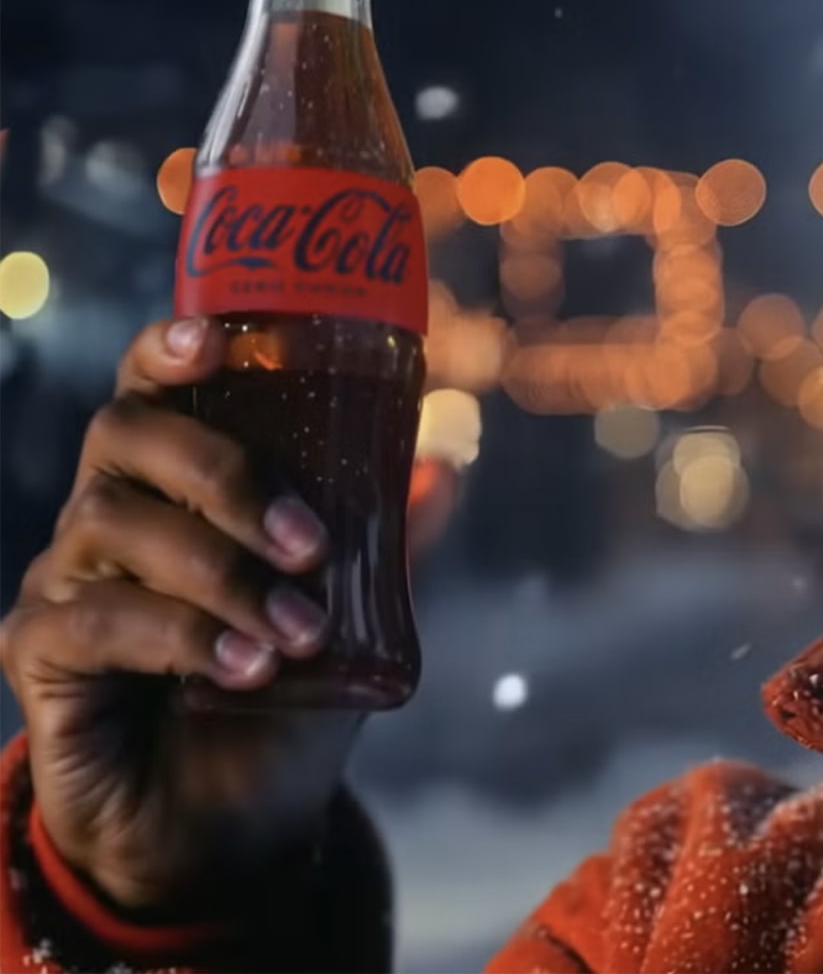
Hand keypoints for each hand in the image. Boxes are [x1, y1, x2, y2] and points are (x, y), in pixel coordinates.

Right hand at [0, 317, 361, 913]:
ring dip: (224, 575)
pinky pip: (96, 621)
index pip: (154, 392)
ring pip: (118, 526)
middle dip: (226, 475)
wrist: (232, 824)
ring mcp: (68, 579)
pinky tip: (243, 670)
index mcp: (178, 488)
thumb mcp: (351, 618)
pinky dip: (182, 638)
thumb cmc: (285, 701)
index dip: (170, 351)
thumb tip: (440, 468)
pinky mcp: (40, 652)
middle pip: (127, 436)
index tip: (215, 340)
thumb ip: (383, 544)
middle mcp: (111, 515)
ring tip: (297, 634)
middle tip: (309, 543)